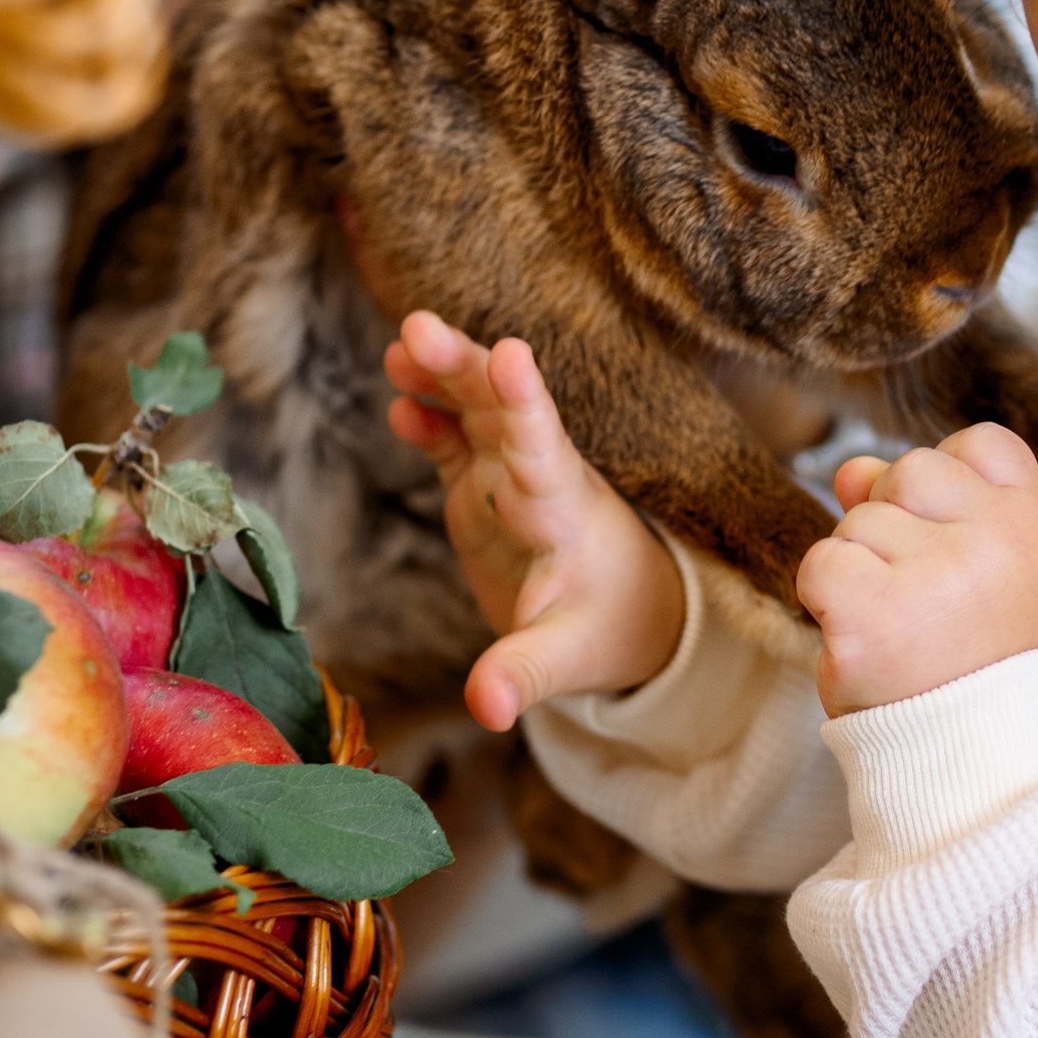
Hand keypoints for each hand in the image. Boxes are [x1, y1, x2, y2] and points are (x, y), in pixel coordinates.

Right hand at [385, 311, 684, 730]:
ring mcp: (511, 476)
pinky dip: (431, 415)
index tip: (511, 354)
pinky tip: (401, 399)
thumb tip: (484, 709)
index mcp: (564, 511)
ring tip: (403, 342)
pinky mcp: (486, 485)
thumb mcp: (568, 658)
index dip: (525, 402)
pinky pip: (456, 438)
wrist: (636, 611)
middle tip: (417, 327)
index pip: (544, 448)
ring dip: (444, 372)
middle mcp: (539, 479)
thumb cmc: (608, 628)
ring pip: (476, 408)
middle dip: (463, 367)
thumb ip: (524, 676)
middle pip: (500, 410)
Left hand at [797, 424, 1037, 716]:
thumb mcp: (970, 566)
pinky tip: (861, 637)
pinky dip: (822, 598)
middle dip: (894, 522)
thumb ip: (921, 502)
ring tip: (898, 625)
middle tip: (922, 596)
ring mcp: (936, 577)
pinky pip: (820, 562)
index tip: (955, 544)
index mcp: (1031, 527)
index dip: (948, 485)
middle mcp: (995, 544)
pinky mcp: (873, 614)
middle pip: (909, 469)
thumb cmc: (963, 653)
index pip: (982, 442)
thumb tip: (852, 469)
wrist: (961, 754)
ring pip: (857, 518)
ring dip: (858, 567)